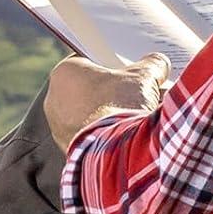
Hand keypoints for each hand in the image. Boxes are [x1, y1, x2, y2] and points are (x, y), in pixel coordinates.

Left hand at [44, 52, 170, 152]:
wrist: (116, 152)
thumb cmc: (122, 106)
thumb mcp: (144, 78)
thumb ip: (152, 65)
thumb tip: (159, 64)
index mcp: (64, 73)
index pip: (89, 61)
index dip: (112, 63)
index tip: (129, 68)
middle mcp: (54, 100)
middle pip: (89, 90)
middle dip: (112, 92)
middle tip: (137, 93)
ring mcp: (60, 129)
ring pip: (89, 116)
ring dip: (110, 116)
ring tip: (137, 119)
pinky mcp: (70, 152)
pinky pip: (90, 139)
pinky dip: (106, 137)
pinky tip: (127, 139)